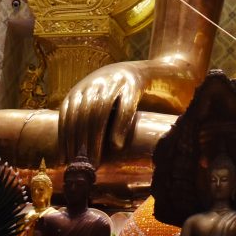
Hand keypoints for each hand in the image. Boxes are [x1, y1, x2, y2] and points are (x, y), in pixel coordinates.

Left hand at [59, 61, 181, 162]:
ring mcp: (117, 78)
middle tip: (81, 166)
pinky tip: (117, 144)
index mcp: (88, 84)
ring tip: (95, 161)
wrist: (171, 70)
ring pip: (99, 110)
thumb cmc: (140, 94)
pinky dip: (118, 125)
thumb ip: (97, 119)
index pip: (68, 111)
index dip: (65, 136)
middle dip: (80, 142)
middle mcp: (99, 79)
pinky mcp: (137, 81)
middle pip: (83, 114)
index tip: (64, 159)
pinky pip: (125, 104)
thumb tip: (79, 151)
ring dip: (94, 139)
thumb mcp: (113, 101)